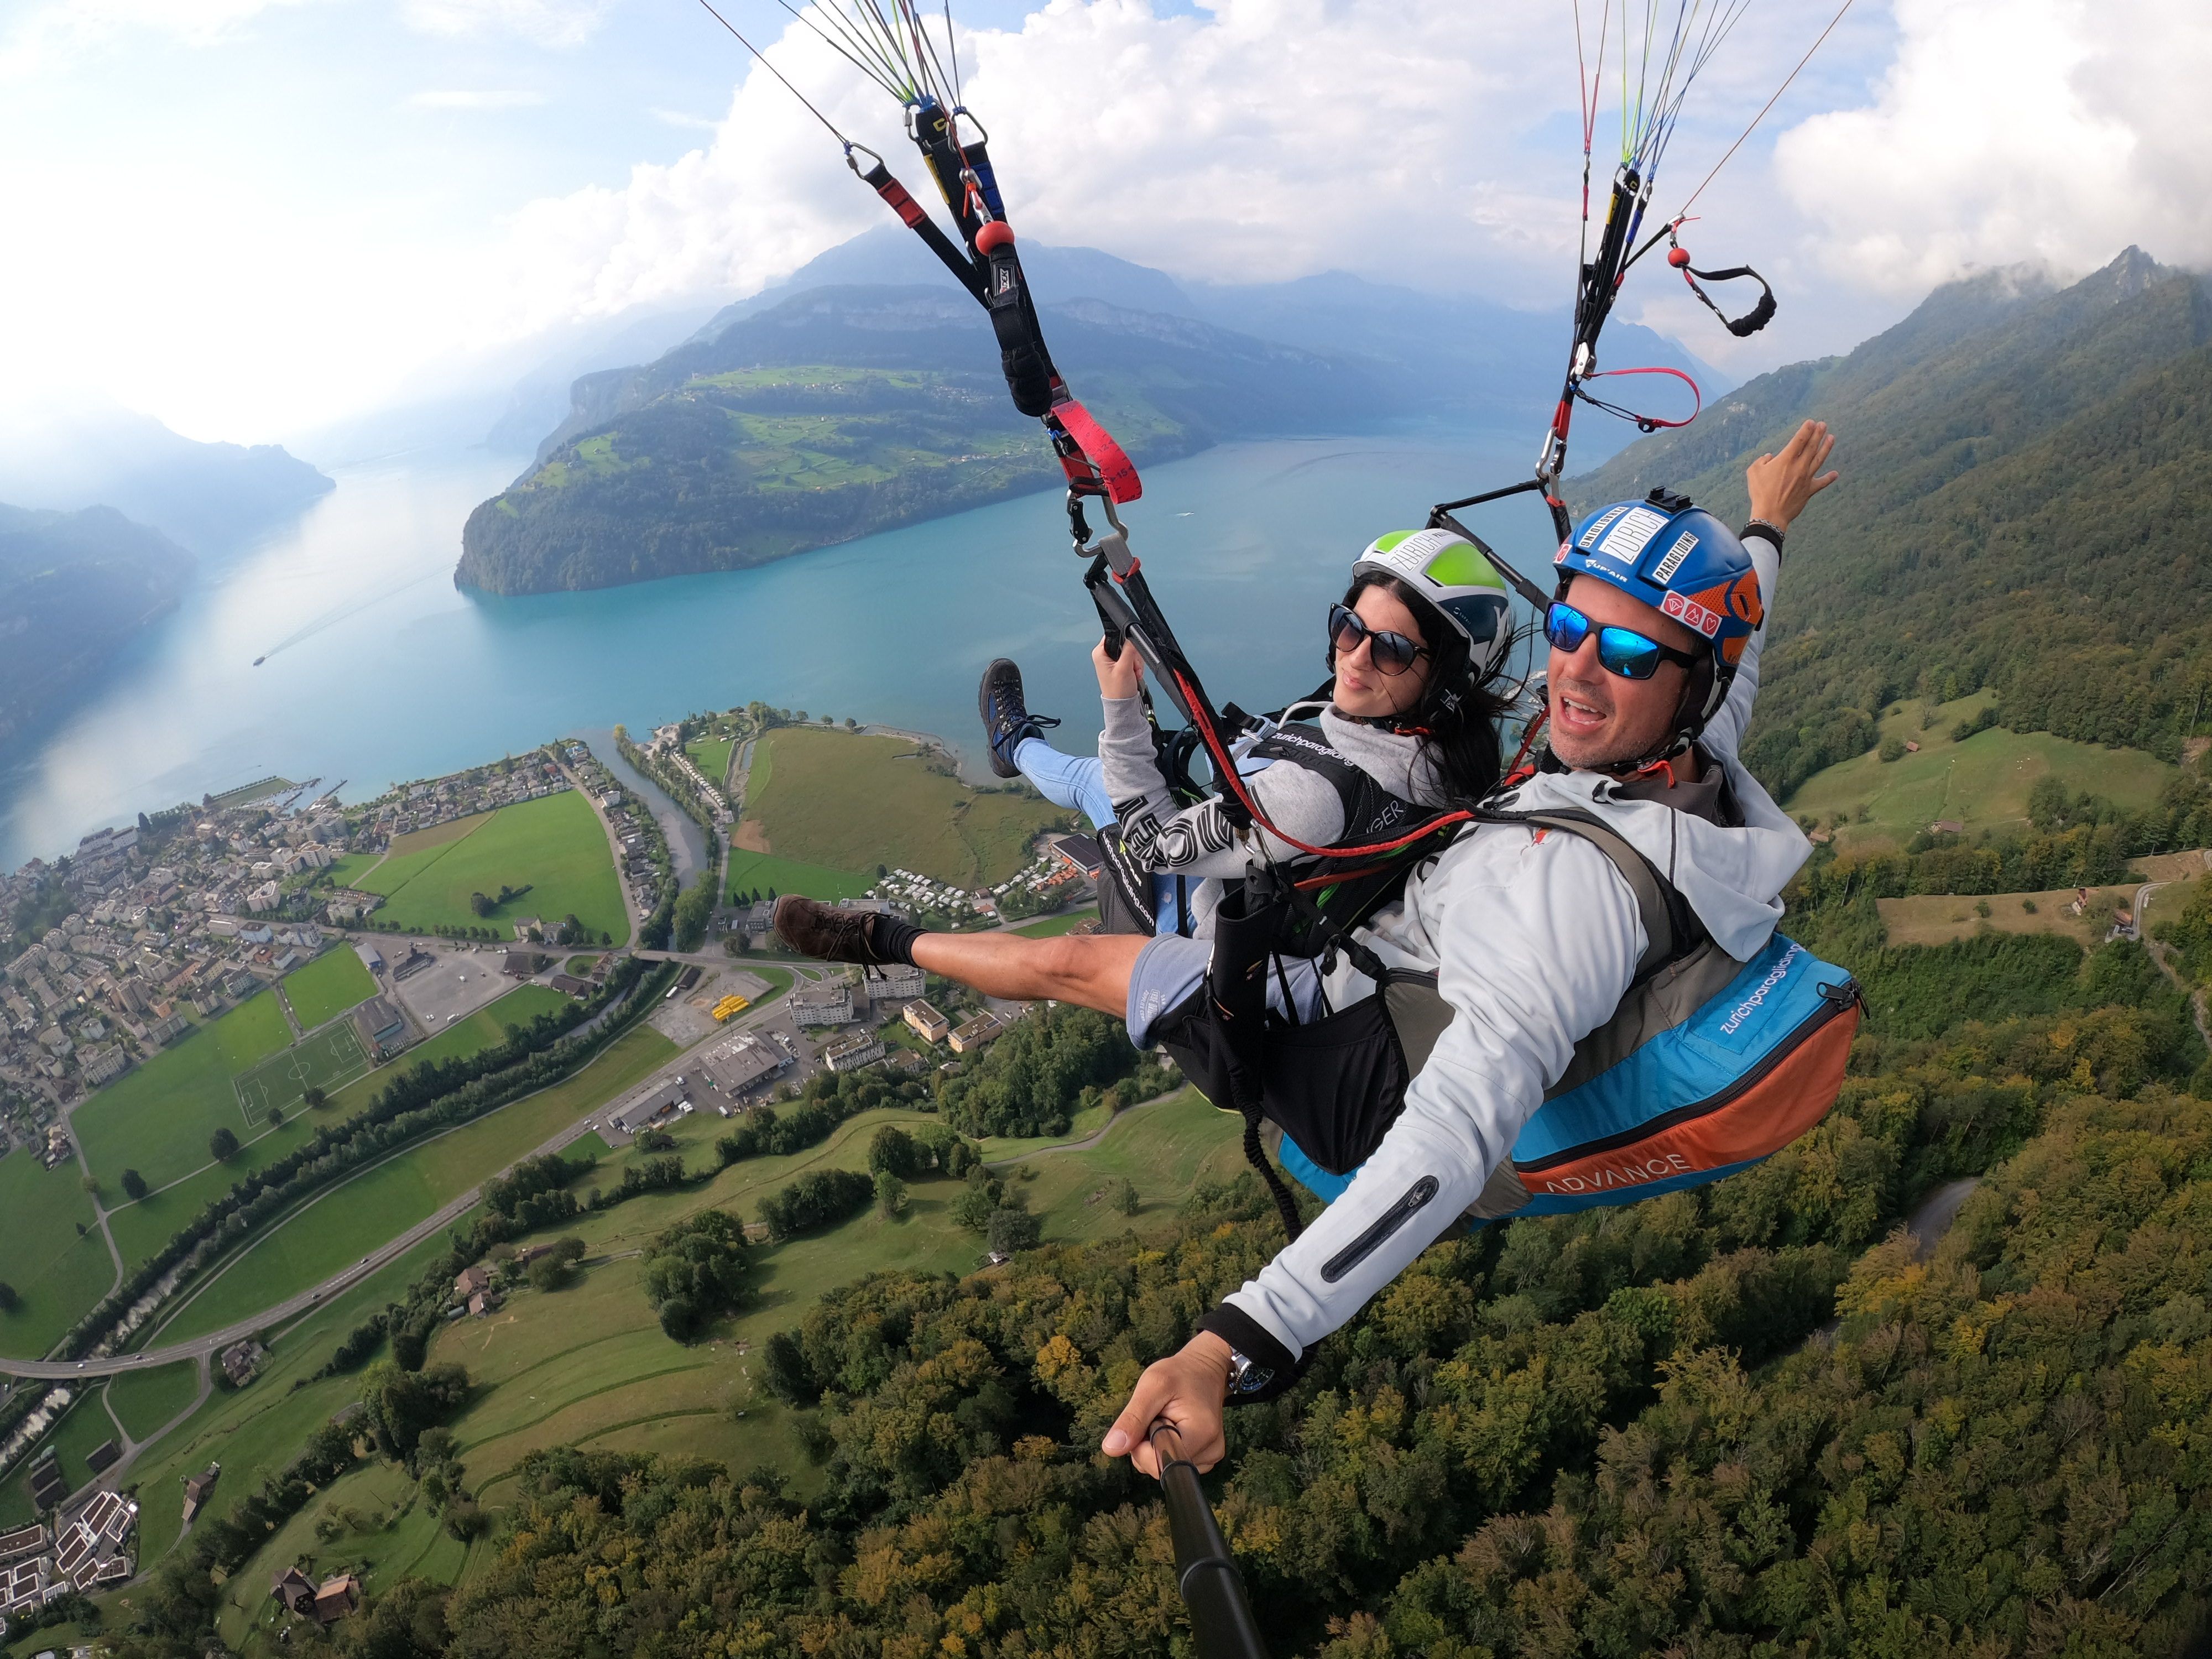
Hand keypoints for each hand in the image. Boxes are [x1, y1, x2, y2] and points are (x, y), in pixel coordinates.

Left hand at [1093, 635, 1143, 700]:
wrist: (1123, 705)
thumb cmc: (1117, 691)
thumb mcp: (1124, 668)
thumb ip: (1129, 650)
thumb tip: (1132, 636)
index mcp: (1100, 653)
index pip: (1114, 635)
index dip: (1125, 642)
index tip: (1130, 652)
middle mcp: (1105, 656)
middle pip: (1125, 644)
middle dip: (1133, 656)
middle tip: (1132, 666)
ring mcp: (1113, 661)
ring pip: (1131, 652)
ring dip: (1136, 662)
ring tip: (1133, 672)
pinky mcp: (1121, 666)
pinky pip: (1133, 659)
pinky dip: (1136, 666)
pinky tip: (1134, 674)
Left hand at [1100, 1331, 1231, 1477]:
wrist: (1203, 1370)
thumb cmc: (1179, 1373)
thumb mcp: (1152, 1385)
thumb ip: (1133, 1418)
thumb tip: (1111, 1449)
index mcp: (1202, 1434)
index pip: (1160, 1464)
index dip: (1141, 1447)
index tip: (1145, 1420)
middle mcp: (1211, 1451)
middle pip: (1161, 1468)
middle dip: (1146, 1445)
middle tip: (1154, 1416)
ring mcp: (1210, 1456)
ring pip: (1164, 1467)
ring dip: (1154, 1447)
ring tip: (1165, 1419)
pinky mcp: (1206, 1457)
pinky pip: (1173, 1464)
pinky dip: (1164, 1449)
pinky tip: (1171, 1428)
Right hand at [1745, 419, 1838, 532]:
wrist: (1770, 514)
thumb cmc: (1760, 492)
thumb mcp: (1753, 472)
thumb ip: (1761, 460)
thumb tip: (1770, 457)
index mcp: (1786, 459)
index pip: (1799, 440)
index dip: (1806, 430)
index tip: (1811, 422)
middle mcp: (1799, 466)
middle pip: (1812, 446)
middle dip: (1818, 434)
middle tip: (1823, 425)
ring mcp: (1806, 478)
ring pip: (1819, 459)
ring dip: (1826, 448)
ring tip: (1832, 438)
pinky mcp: (1809, 491)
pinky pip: (1822, 483)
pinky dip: (1829, 478)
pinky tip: (1836, 474)